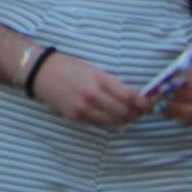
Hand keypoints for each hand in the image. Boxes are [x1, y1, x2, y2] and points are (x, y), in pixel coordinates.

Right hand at [30, 51, 148, 130]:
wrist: (41, 73)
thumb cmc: (69, 67)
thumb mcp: (94, 69)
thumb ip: (112, 83)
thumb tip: (133, 97)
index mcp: (99, 79)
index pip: (129, 96)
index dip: (144, 102)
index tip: (150, 103)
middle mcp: (92, 95)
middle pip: (124, 111)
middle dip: (137, 113)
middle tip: (142, 111)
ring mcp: (82, 108)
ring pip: (113, 121)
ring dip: (125, 119)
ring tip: (130, 115)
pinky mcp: (75, 117)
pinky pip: (99, 124)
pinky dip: (109, 121)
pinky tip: (112, 116)